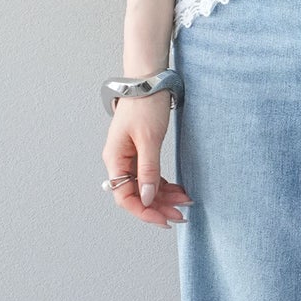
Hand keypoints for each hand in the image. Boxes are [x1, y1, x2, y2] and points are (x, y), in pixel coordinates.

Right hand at [102, 95, 193, 227]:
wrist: (148, 80)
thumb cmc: (145, 105)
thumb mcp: (149, 140)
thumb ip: (148, 170)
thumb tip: (145, 198)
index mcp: (115, 159)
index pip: (124, 197)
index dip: (144, 211)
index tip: (164, 219)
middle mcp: (119, 161)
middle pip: (136, 194)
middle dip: (158, 207)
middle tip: (181, 215)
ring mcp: (129, 157)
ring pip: (145, 187)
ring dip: (164, 197)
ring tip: (185, 202)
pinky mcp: (140, 152)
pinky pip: (150, 176)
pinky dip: (164, 185)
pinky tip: (179, 190)